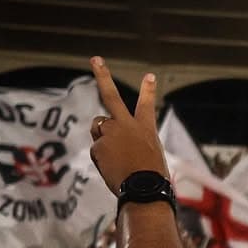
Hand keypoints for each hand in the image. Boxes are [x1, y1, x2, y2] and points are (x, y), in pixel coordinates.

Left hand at [88, 57, 167, 193]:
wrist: (144, 188)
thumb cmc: (152, 177)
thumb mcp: (150, 155)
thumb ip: (133, 142)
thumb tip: (114, 142)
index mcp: (145, 128)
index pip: (147, 105)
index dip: (148, 90)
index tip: (149, 76)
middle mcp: (126, 125)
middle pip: (111, 96)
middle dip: (103, 76)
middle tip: (95, 59)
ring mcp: (110, 134)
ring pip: (98, 128)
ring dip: (102, 137)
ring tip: (116, 157)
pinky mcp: (98, 146)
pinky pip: (96, 150)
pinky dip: (102, 159)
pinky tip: (113, 168)